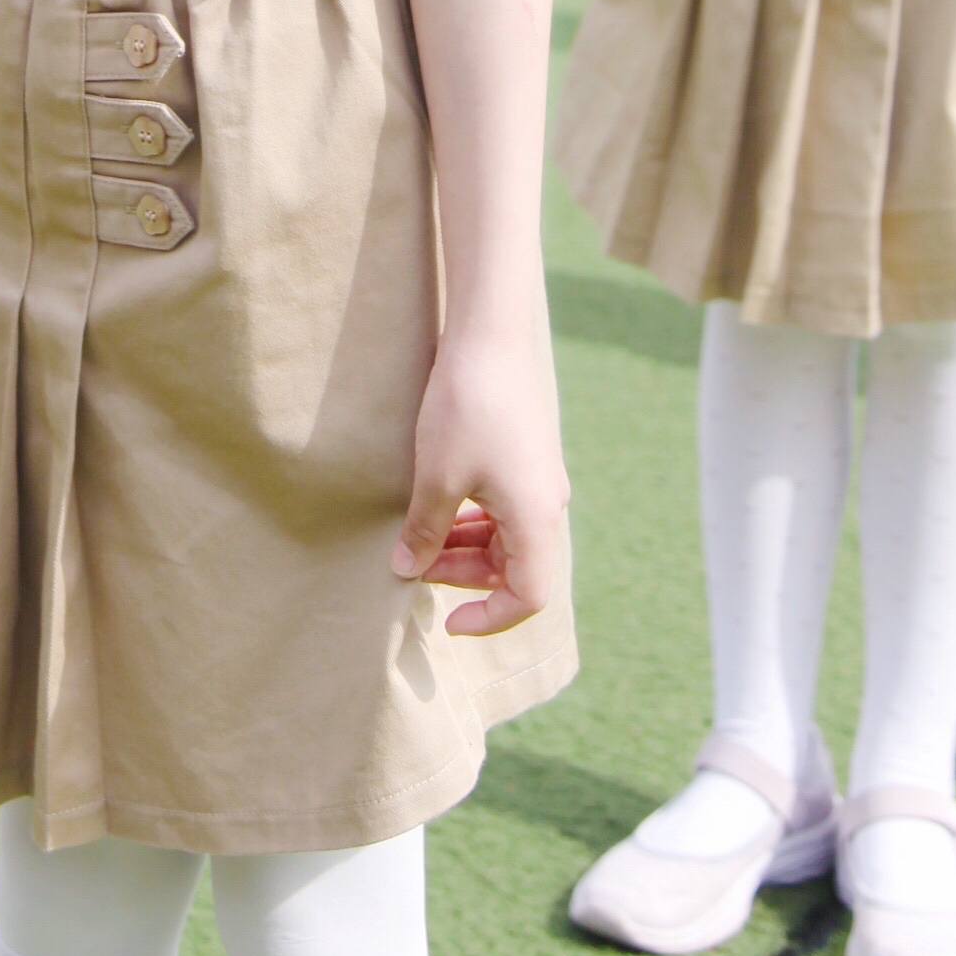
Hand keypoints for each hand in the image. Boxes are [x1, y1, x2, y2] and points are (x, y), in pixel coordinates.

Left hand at [390, 323, 567, 637]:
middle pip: (515, 567)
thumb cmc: (466, 408)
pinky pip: (506, 509)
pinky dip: (474, 521)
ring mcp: (540, 479)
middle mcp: (549, 504)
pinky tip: (440, 509)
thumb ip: (425, 532)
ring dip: (466, 548)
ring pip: (508, 538)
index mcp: (537, 519)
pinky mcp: (528, 457)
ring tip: (420, 540)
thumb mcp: (437, 478)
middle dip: (464, 577)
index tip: (448, 622)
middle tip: (414, 565)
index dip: (489, 619)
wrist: (490, 334)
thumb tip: (407, 570)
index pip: (528, 597)